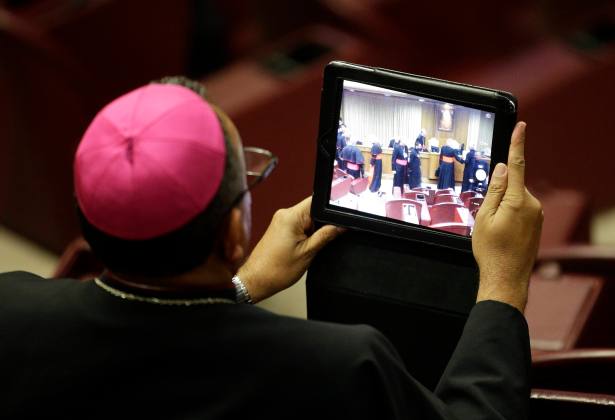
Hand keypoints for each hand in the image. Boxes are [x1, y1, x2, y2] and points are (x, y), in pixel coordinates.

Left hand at [238, 197, 342, 302]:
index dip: (331, 210)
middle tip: (319, 242)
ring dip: (313, 231)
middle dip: (322, 224)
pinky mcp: (280, 228)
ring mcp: (281, 221)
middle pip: (313, 210)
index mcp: (291, 216)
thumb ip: (326, 236)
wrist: (257, 280)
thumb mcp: (308, 253)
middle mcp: (284, 214)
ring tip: (308, 247)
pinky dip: (306, 235)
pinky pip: (299, 225)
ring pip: (307, 219)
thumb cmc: (276, 270)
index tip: (338, 222)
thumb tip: (341, 226)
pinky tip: (302, 248)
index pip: (317, 202)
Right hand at [472, 122, 542, 312]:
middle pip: (512, 185)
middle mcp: (532, 204)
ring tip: (494, 233)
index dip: (517, 144)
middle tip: (486, 219)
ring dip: (503, 208)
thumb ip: (495, 190)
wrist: (506, 278)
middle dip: (498, 194)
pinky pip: (520, 210)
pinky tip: (502, 236)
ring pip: (515, 199)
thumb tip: (503, 169)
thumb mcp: (484, 217)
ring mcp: (537, 215)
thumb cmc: (492, 251)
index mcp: (517, 200)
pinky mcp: (537, 224)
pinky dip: (509, 216)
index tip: (521, 126)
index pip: (516, 165)